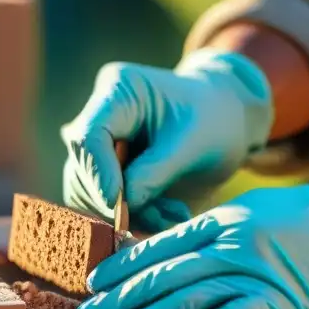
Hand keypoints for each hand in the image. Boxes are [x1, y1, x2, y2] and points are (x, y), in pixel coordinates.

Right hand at [61, 49, 273, 232]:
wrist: (225, 124)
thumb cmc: (214, 120)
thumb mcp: (193, 143)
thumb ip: (155, 172)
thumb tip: (120, 204)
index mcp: (118, 90)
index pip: (89, 136)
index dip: (98, 173)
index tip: (117, 205)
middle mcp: (99, 117)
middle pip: (83, 169)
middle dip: (119, 201)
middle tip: (165, 218)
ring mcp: (99, 147)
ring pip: (89, 193)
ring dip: (130, 215)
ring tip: (175, 215)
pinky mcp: (105, 172)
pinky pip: (105, 206)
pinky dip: (136, 218)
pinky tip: (168, 215)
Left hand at [71, 145, 308, 308]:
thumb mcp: (267, 218)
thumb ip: (226, 235)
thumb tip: (189, 260)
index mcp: (226, 220)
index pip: (160, 245)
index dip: (122, 267)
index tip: (94, 287)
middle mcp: (233, 241)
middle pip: (161, 274)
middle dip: (118, 302)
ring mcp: (258, 269)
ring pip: (184, 299)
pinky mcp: (284, 301)